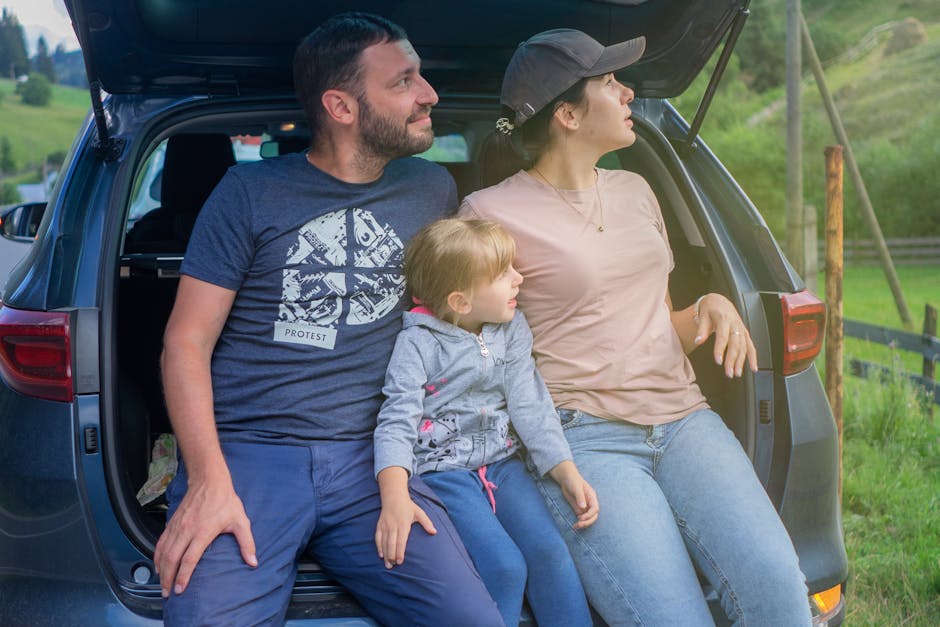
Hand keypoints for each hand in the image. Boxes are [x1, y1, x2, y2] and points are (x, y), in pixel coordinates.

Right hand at [153, 476, 255, 597]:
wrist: (209, 481)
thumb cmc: (225, 501)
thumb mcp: (240, 521)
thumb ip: (247, 543)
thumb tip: (253, 562)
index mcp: (203, 531)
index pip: (189, 559)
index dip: (183, 576)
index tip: (180, 589)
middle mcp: (186, 530)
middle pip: (172, 559)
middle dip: (168, 578)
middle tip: (167, 593)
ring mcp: (177, 527)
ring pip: (163, 552)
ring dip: (161, 570)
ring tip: (162, 585)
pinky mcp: (172, 523)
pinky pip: (160, 543)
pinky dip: (157, 557)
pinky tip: (158, 566)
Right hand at [374, 492, 436, 568]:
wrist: (394, 496)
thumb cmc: (408, 506)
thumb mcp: (419, 513)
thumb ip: (427, 523)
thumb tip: (434, 532)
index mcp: (403, 524)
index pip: (400, 540)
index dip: (399, 552)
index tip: (400, 561)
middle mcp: (393, 525)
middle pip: (391, 543)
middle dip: (391, 556)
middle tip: (393, 566)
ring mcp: (385, 525)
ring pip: (384, 542)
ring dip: (385, 554)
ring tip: (388, 565)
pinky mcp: (379, 525)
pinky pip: (378, 537)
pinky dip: (379, 546)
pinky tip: (381, 555)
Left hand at [549, 461, 598, 529]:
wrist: (566, 478)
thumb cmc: (573, 480)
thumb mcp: (576, 488)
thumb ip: (580, 497)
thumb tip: (583, 507)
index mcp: (592, 497)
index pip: (595, 509)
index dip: (589, 515)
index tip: (581, 518)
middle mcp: (590, 503)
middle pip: (593, 516)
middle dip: (587, 522)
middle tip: (578, 525)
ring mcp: (584, 506)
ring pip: (588, 518)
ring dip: (583, 524)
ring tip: (575, 526)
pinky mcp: (578, 508)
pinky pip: (581, 518)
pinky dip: (579, 522)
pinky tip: (574, 525)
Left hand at [693, 293, 757, 377]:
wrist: (720, 301)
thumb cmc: (710, 309)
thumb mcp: (703, 316)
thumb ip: (701, 329)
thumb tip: (698, 341)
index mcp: (724, 319)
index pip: (723, 336)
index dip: (721, 349)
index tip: (718, 361)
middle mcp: (735, 325)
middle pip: (735, 344)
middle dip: (732, 360)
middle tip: (728, 373)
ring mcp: (741, 329)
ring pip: (744, 347)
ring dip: (741, 361)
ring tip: (737, 373)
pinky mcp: (745, 334)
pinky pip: (751, 346)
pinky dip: (753, 357)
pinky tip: (753, 368)